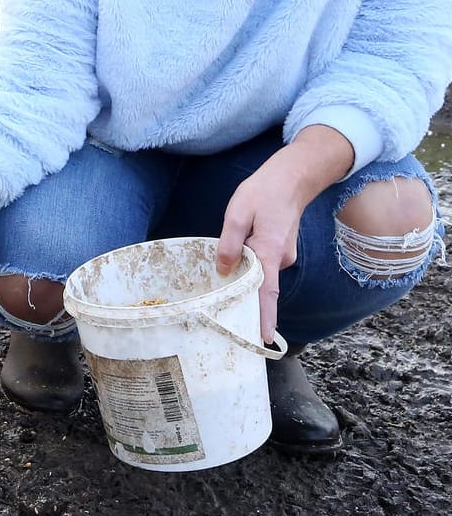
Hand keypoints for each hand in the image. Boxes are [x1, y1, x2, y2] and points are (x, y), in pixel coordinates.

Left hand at [214, 166, 305, 345]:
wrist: (293, 178)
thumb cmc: (263, 192)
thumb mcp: (236, 212)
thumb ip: (229, 243)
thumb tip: (223, 269)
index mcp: (269, 251)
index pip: (266, 292)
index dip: (263, 316)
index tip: (262, 338)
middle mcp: (281, 258)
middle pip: (262, 288)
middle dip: (247, 303)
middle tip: (231, 319)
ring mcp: (284, 256)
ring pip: (260, 274)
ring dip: (245, 276)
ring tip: (228, 266)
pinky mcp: (281, 251)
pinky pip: (264, 264)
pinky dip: (252, 266)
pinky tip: (240, 252)